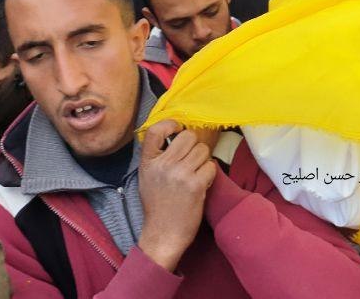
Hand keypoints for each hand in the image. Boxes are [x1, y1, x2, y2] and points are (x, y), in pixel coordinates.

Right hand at [137, 120, 217, 270]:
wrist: (163, 234)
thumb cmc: (158, 205)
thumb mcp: (148, 177)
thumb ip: (158, 156)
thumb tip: (176, 135)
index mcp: (148, 162)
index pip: (156, 130)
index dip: (171, 124)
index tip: (178, 130)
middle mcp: (163, 165)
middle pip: (189, 137)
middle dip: (195, 146)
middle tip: (192, 160)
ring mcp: (180, 174)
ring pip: (203, 150)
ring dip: (203, 161)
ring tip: (196, 174)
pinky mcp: (195, 184)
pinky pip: (211, 166)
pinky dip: (209, 175)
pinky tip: (200, 185)